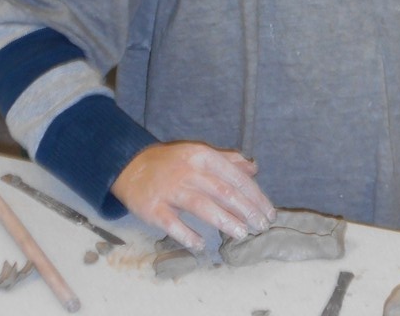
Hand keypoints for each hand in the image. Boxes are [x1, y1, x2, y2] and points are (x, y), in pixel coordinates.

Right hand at [111, 141, 275, 250]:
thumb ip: (227, 160)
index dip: (254, 195)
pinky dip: (187, 235)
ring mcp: (170, 189)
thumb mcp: (199, 154)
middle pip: (223, 192)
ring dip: (225, 221)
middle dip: (246, 210)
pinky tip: (200, 246)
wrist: (130, 166)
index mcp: (202, 156)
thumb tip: (254, 167)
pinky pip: (172, 224)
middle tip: (262, 226)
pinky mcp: (153, 208)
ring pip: (202, 206)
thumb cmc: (172, 163)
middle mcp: (188, 171)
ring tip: (242, 234)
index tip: (268, 211)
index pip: (235, 177)